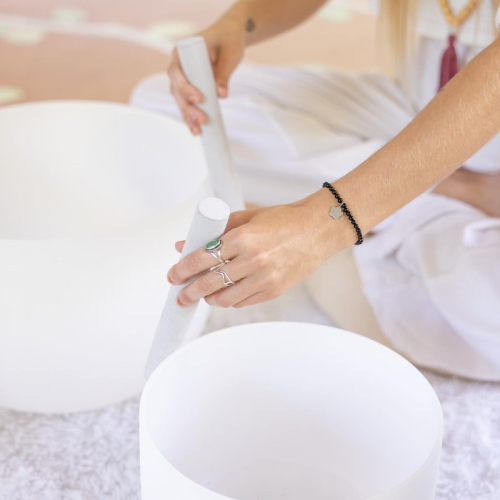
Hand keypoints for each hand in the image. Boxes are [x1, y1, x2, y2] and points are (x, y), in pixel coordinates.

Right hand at [167, 19, 245, 134]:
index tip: (198, 98)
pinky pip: (187, 104)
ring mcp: (183, 79)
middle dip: (187, 107)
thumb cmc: (228, 40)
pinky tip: (196, 131)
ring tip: (198, 131)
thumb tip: (221, 96)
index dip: (184, 87)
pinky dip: (191, 118)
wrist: (229, 37)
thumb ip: (224, 73)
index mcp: (181, 51)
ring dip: (188, 116)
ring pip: (180, 100)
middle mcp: (178, 66)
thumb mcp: (229, 54)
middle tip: (202, 119)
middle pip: (176, 90)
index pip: (176, 71)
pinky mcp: (190, 89)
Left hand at [167, 190, 354, 307]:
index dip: (182, 269)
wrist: (318, 230)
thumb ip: (215, 231)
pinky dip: (230, 300)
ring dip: (209, 298)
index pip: (202, 258)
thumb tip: (183, 244)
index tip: (173, 275)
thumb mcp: (247, 218)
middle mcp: (253, 260)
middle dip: (189, 292)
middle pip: (209, 283)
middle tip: (180, 295)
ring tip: (203, 294)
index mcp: (243, 238)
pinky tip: (226, 294)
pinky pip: (244, 302)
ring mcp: (265, 278)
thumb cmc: (283, 220)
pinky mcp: (274, 291)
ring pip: (225, 298)